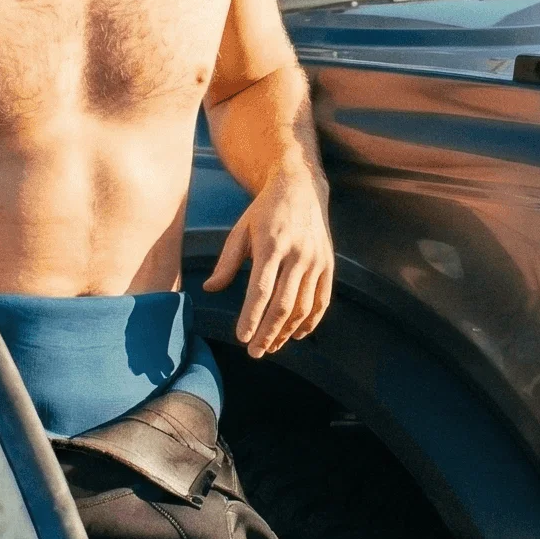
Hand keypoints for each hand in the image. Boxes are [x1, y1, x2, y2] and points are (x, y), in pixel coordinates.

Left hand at [203, 165, 332, 356]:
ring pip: (302, 307)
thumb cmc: (265, 210)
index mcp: (272, 245)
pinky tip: (297, 334)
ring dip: (287, 332)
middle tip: (255, 352)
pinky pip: (321, 300)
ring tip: (271, 346)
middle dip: (268, 333)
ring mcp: (316, 260)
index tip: (242, 337)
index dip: (251, 317)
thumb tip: (211, 289)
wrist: (301, 186)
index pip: (260, 290)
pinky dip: (310, 321)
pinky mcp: (328, 264)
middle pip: (283, 304)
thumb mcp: (240, 230)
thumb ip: (227, 262)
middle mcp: (297, 254)